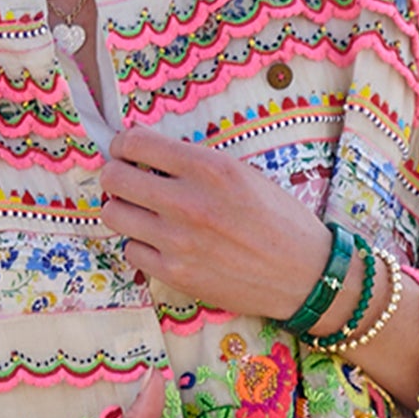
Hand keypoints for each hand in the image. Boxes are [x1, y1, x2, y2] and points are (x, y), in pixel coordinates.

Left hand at [100, 129, 330, 320]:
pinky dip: (140, 244)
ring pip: (114, 214)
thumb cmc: (279, 220)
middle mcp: (188, 202)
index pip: (135, 143)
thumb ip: (196, 164)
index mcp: (209, 168)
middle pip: (114, 178)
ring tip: (141, 212)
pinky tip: (159, 242)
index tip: (125, 151)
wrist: (304, 275)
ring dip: (123, 209)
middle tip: (126, 180)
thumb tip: (148, 156)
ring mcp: (178, 241)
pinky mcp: (175, 274)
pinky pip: (131, 250)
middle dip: (115, 175)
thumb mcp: (244, 174)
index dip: (123, 145)